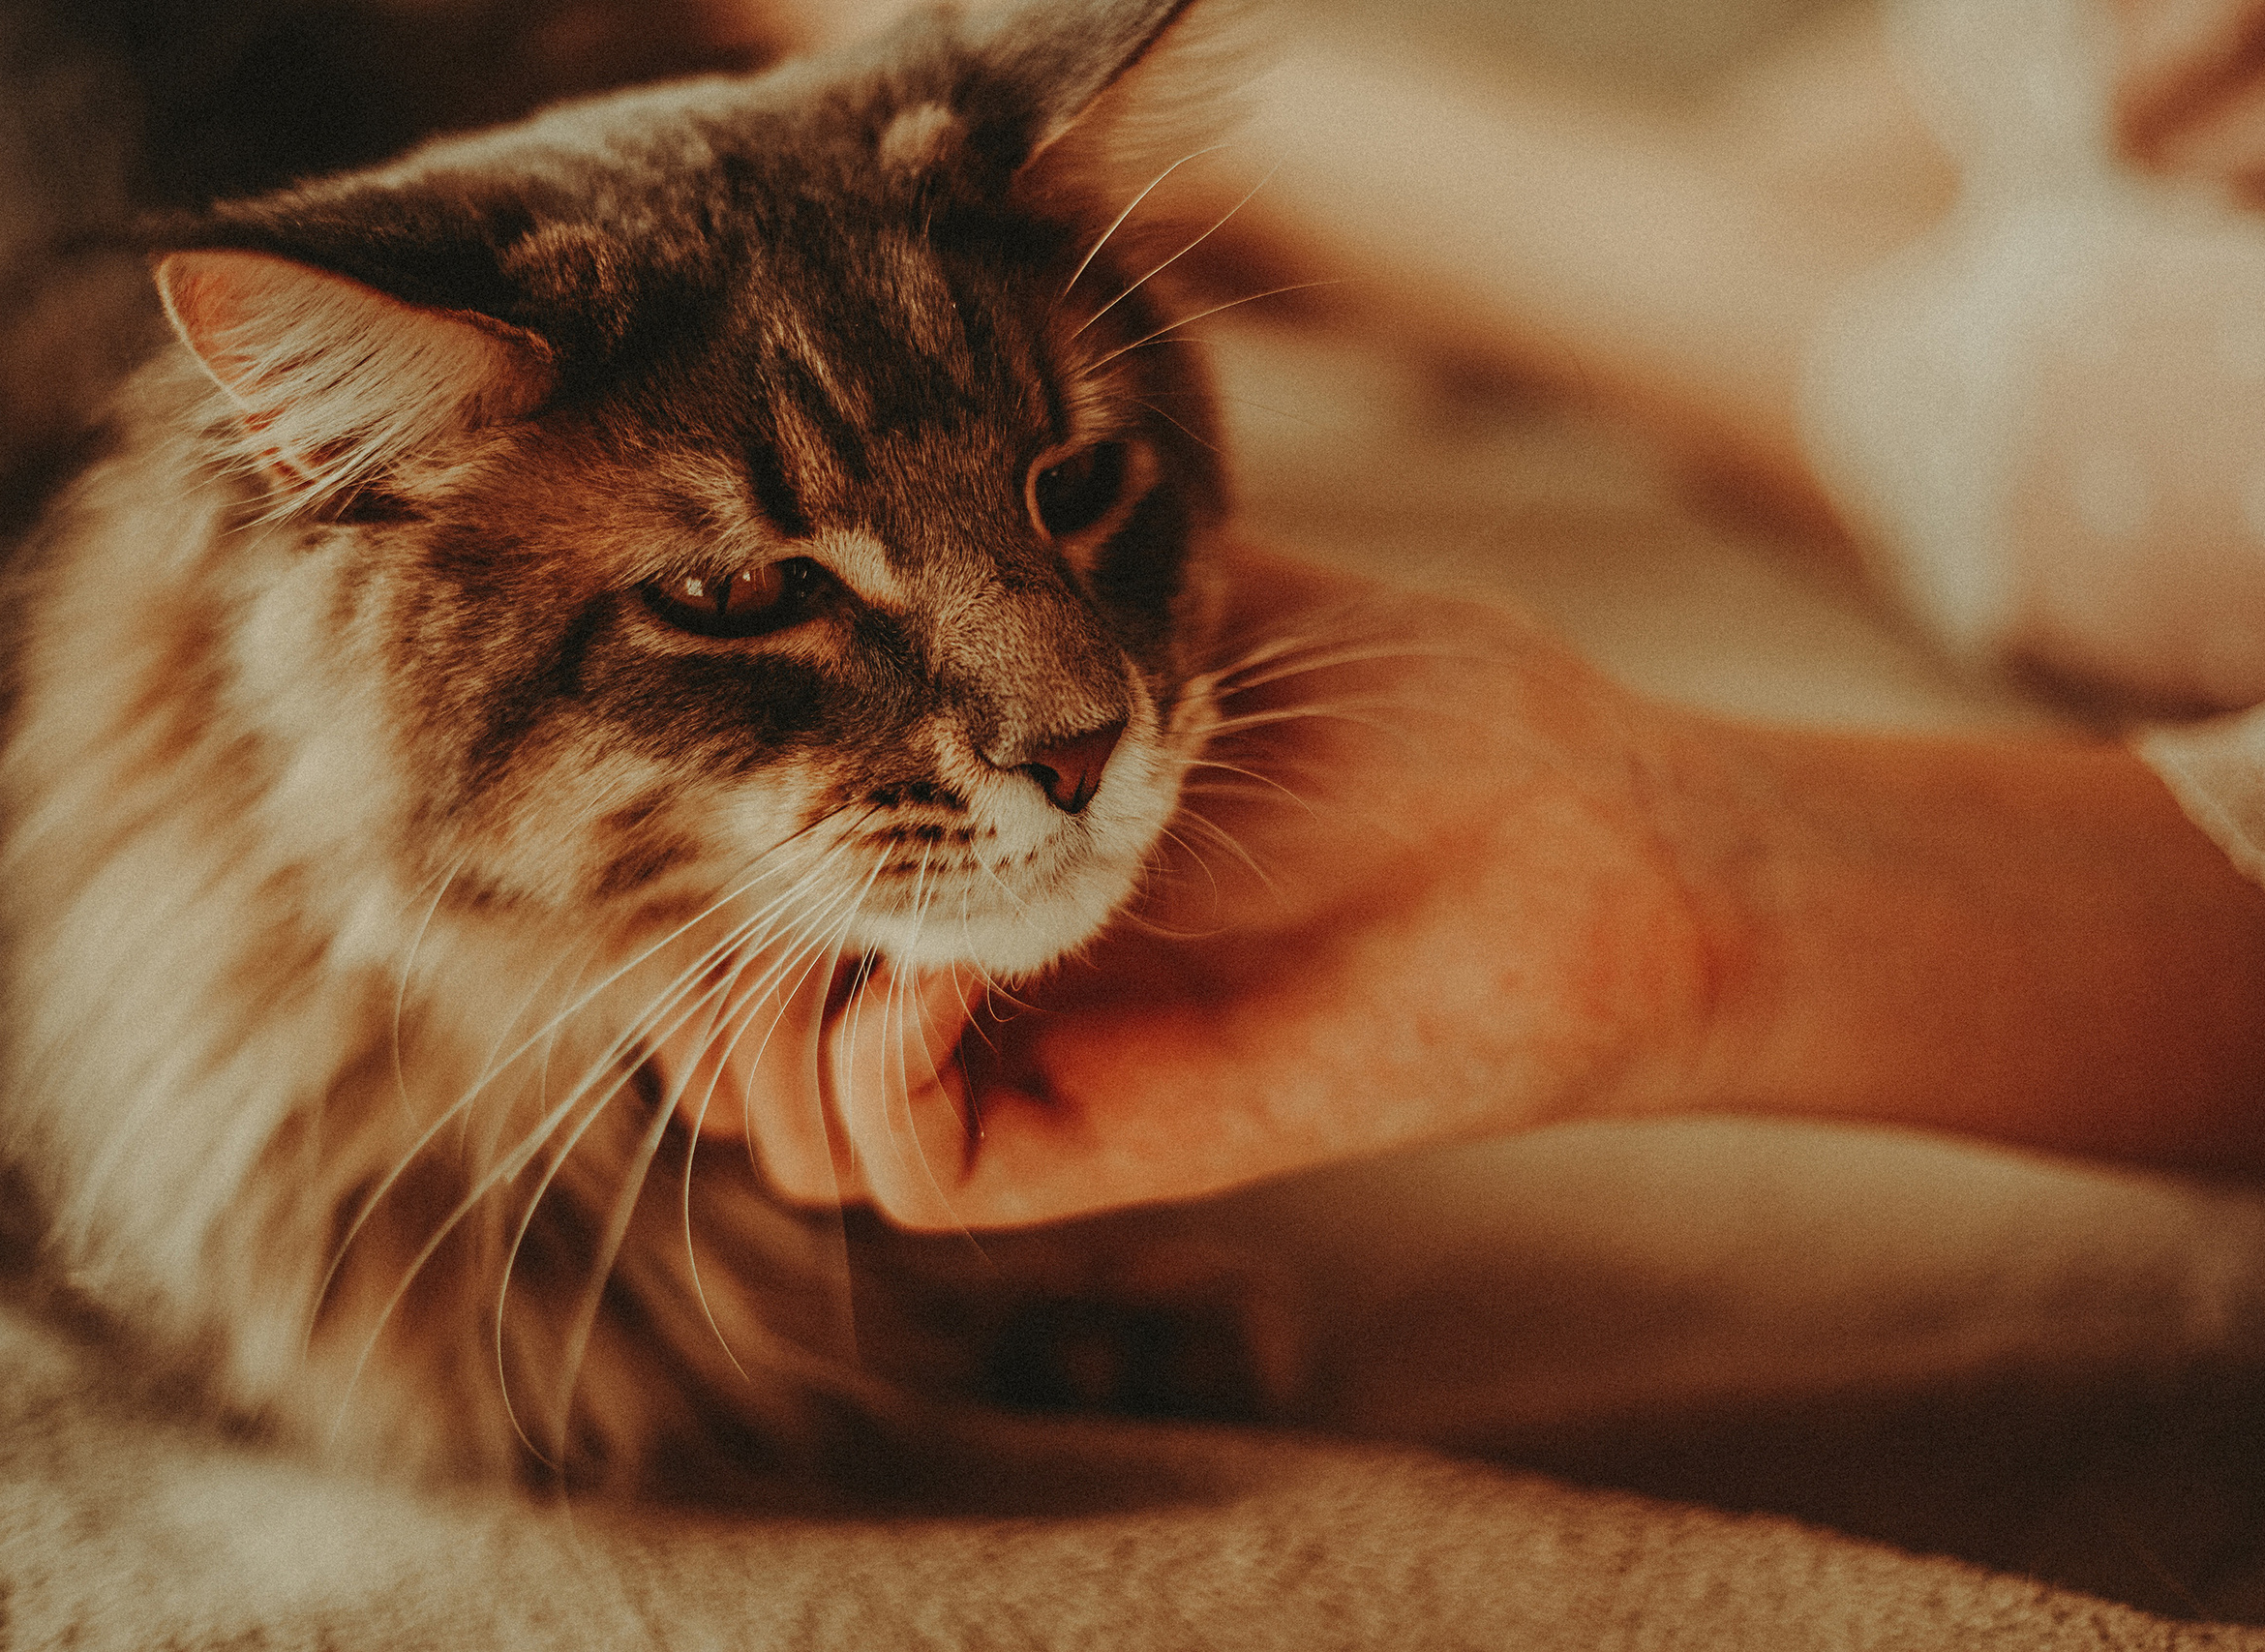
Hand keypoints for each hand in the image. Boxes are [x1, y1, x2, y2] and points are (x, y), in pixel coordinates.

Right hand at [679, 548, 1717, 1228]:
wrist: (1580, 832)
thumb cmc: (1419, 717)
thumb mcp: (1184, 616)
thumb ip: (1043, 596)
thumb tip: (917, 497)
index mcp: (994, 856)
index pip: (768, 907)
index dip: (695, 870)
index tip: (685, 768)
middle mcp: (994, 977)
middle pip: (743, 1041)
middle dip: (694, 967)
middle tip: (750, 868)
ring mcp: (1045, 1068)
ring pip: (799, 1133)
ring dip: (763, 1031)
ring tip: (851, 920)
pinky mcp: (1105, 1147)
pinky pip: (909, 1173)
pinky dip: (871, 1076)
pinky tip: (937, 974)